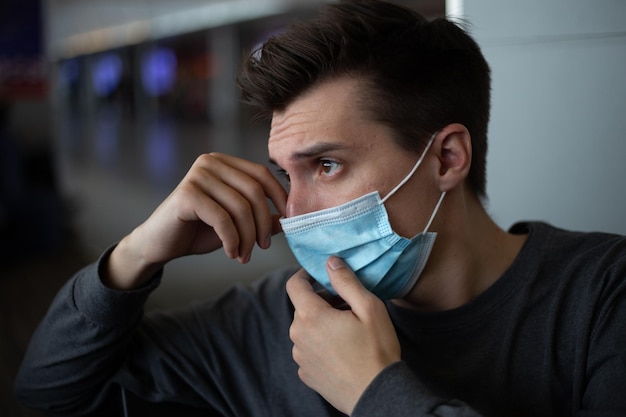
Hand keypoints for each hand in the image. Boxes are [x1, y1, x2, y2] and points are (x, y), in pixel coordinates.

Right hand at [105, 153, 287, 288]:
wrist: (160, 244)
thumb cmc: (198, 230)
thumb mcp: (236, 223)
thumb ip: (260, 217)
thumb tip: (288, 219)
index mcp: (224, 163)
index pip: (262, 175)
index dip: (279, 198)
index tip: (289, 222)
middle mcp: (210, 162)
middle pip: (254, 192)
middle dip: (263, 224)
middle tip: (262, 247)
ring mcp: (197, 175)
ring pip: (240, 208)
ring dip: (247, 237)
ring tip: (244, 255)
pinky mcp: (187, 194)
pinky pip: (222, 219)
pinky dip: (232, 240)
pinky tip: (231, 253)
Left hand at [286, 256, 400, 414]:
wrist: (377, 395)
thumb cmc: (376, 350)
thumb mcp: (369, 307)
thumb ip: (346, 281)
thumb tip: (330, 261)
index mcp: (310, 316)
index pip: (294, 285)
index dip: (305, 275)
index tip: (320, 275)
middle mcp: (298, 336)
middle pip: (303, 308)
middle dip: (322, 302)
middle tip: (348, 308)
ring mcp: (300, 357)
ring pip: (306, 329)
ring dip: (322, 324)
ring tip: (348, 332)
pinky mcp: (306, 374)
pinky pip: (309, 350)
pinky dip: (321, 345)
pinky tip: (343, 352)